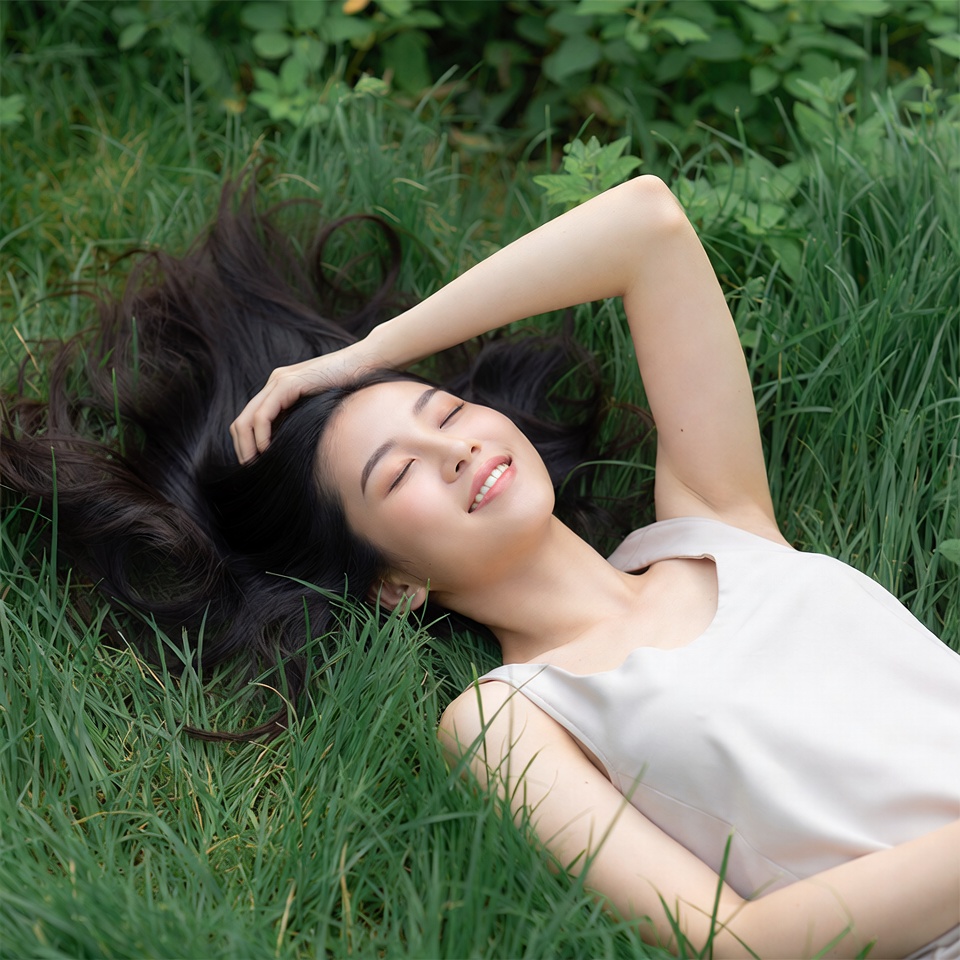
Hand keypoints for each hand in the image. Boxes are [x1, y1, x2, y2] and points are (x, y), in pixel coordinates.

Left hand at [230, 341, 382, 462]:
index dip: (246, 444)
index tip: (255, 464)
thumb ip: (304, 421)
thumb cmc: (352, 389)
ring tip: (256, 463)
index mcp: (280, 389)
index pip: (250, 420)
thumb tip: (292, 449)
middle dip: (242, 447)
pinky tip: (267, 450)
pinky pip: (263, 415)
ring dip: (247, 445)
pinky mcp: (287, 384)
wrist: (366, 364)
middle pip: (241, 420)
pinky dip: (261, 436)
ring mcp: (278, 381)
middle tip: (251, 468)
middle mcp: (274, 383)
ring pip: (247, 419)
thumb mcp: (320, 410)